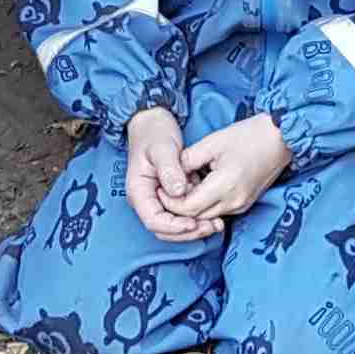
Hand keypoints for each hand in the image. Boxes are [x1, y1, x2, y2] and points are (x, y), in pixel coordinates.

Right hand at [124, 107, 218, 241]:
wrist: (152, 121)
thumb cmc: (154, 132)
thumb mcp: (162, 148)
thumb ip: (169, 170)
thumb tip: (179, 192)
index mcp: (139, 191)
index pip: (153, 220)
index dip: (174, 226)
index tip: (194, 223)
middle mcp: (146, 200)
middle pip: (164, 229)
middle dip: (187, 232)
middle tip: (211, 226)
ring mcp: (158, 198)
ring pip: (174, 224)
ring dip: (193, 227)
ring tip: (216, 223)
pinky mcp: (170, 195)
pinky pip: (181, 213)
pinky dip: (196, 215)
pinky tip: (213, 210)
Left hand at [174, 112, 293, 223]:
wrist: (281, 137)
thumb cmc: (248, 136)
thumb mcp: (212, 142)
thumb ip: (187, 160)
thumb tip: (171, 174)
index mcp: (225, 185)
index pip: (188, 207)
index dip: (170, 201)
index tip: (160, 188)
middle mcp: (234, 202)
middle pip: (196, 217)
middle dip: (178, 206)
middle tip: (167, 189)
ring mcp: (241, 205)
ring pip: (206, 217)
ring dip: (192, 207)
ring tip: (184, 186)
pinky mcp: (245, 204)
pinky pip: (218, 212)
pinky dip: (205, 205)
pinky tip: (201, 188)